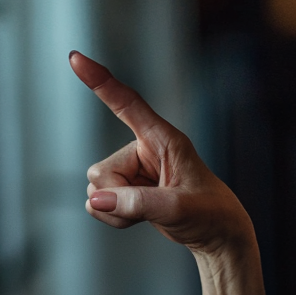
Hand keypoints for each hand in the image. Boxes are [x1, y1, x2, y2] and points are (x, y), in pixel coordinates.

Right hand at [70, 51, 251, 257]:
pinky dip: (113, 218)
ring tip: (153, 213)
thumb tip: (96, 200)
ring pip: (96, 188)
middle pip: (101, 171)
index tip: (76, 58)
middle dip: (117, 196)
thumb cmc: (211, 214)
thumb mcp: (179, 208)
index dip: (100, 81)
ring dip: (117, 210)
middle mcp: (144, 150)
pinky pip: (98, 203)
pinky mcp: (125, 190)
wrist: (218, 236)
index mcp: (164, 140)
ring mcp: (132, 171)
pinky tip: (139, 219)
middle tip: (155, 206)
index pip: (127, 104)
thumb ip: (139, 203)